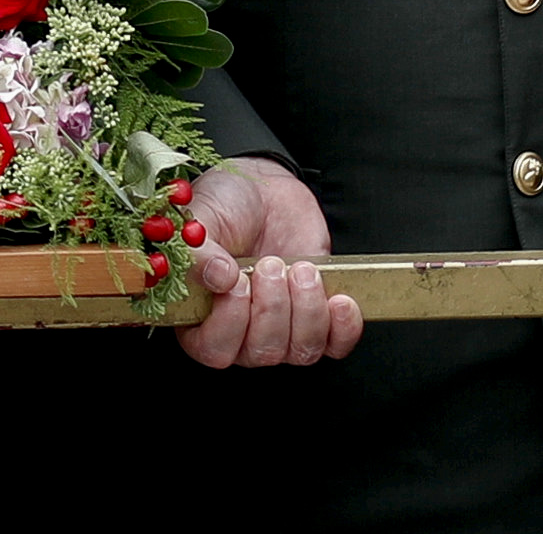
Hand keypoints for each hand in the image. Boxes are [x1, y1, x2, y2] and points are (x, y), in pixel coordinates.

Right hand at [174, 156, 362, 369]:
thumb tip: (219, 279)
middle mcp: (239, 332)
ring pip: (301, 351)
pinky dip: (343, 327)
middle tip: (271, 264)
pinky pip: (336, 346)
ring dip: (306, 310)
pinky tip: (339, 299)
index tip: (238, 283)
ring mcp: (281, 329)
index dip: (229, 324)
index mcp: (201, 314)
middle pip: (262, 352)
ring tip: (301, 268)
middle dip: (273, 308)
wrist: (264, 191)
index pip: (213, 349)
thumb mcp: (201, 220)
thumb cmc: (225, 205)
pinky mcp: (317, 321)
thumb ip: (199, 252)